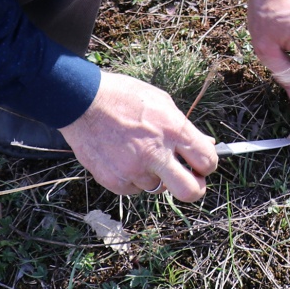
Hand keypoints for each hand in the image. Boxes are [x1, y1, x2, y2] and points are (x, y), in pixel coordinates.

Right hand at [60, 72, 217, 200]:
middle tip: (188, 179)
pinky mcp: (114, 181)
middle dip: (194, 188)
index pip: (207, 161)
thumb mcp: (162, 102)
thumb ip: (184, 128)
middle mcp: (156, 154)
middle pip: (190, 191)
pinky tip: (124, 157)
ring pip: (158, 188)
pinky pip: (134, 189)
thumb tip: (206, 145)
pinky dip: (134, 178)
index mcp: (173, 130)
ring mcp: (134, 170)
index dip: (207, 165)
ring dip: (156, 176)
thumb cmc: (123, 97)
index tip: (201, 164)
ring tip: (141, 153)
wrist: (82, 102)